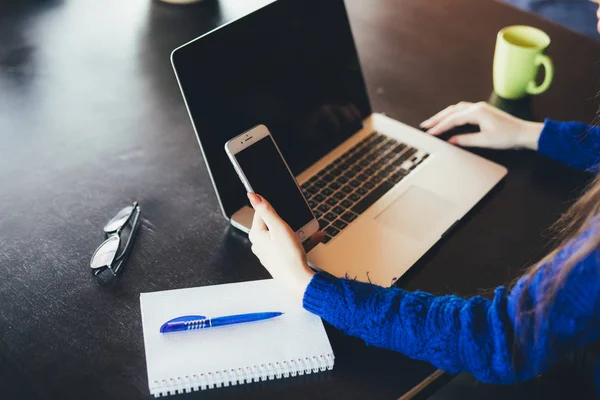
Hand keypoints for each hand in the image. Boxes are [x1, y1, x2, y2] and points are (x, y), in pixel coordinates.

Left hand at [247, 192, 324, 302]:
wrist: (299, 282)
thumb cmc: (287, 257)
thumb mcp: (278, 227)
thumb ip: (265, 209)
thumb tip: (252, 196)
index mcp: (256, 235)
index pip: (260, 213)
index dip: (273, 208)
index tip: (283, 206)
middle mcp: (260, 244)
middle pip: (274, 224)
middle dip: (289, 221)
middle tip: (299, 220)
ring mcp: (271, 253)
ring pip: (285, 235)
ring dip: (299, 230)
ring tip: (310, 227)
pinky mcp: (281, 259)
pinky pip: (292, 246)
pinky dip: (303, 241)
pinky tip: (315, 236)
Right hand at [420, 101, 542, 149]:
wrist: (524, 133)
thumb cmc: (508, 137)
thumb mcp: (485, 141)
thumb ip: (465, 140)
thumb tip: (450, 141)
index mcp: (477, 112)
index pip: (452, 119)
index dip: (440, 127)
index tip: (430, 133)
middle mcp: (477, 107)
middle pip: (451, 111)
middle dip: (437, 118)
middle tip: (425, 125)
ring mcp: (480, 108)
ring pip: (456, 109)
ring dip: (444, 115)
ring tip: (433, 122)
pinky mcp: (482, 111)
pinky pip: (462, 111)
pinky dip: (452, 114)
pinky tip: (448, 119)